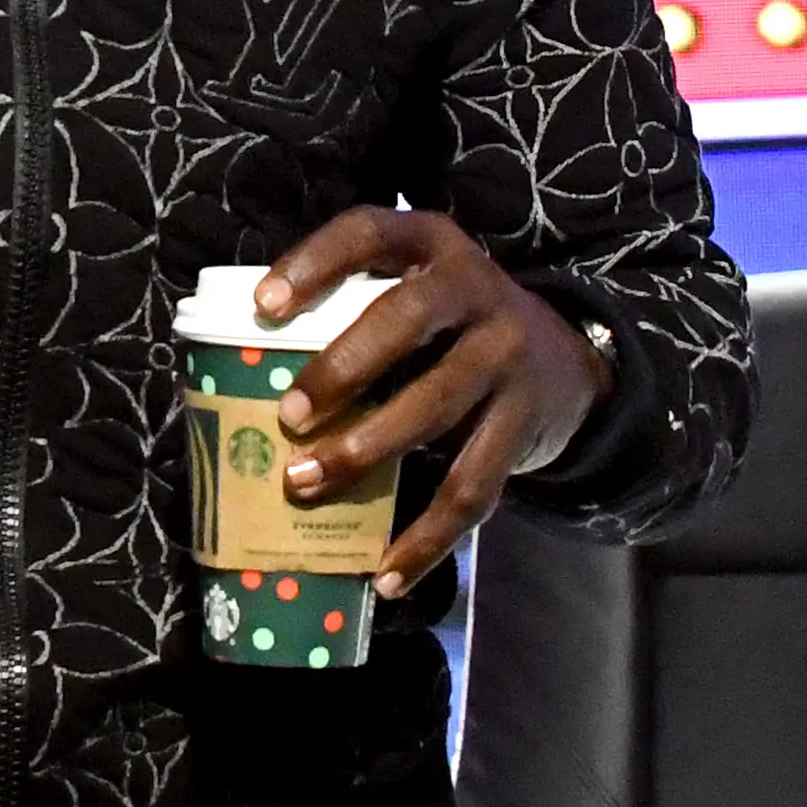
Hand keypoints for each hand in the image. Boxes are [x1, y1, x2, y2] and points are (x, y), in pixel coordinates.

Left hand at [261, 207, 608, 600]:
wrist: (567, 363)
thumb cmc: (450, 328)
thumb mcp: (415, 289)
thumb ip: (353, 308)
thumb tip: (239, 371)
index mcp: (431, 243)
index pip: (368, 232)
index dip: (314, 262)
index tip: (261, 305)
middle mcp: (476, 288)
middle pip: (406, 319)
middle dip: (342, 367)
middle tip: (287, 417)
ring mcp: (507, 355)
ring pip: (435, 407)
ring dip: (366, 450)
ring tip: (305, 484)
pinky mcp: (524, 422)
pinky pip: (473, 487)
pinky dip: (427, 538)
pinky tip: (386, 574)